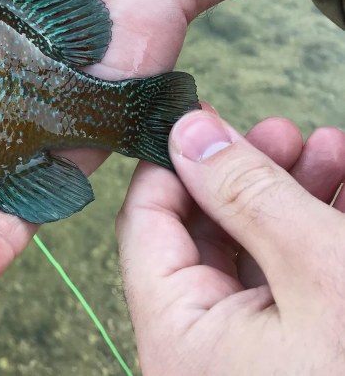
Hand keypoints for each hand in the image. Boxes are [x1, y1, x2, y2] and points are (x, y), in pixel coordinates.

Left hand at [116, 109, 344, 374]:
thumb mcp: (319, 270)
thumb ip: (249, 195)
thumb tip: (189, 130)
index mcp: (180, 332)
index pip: (146, 222)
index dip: (176, 163)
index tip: (209, 119)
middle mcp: (203, 346)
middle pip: (207, 232)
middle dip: (252, 173)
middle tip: (292, 133)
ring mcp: (252, 353)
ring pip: (258, 251)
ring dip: (295, 195)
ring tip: (336, 151)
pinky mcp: (298, 354)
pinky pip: (294, 282)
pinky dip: (317, 236)